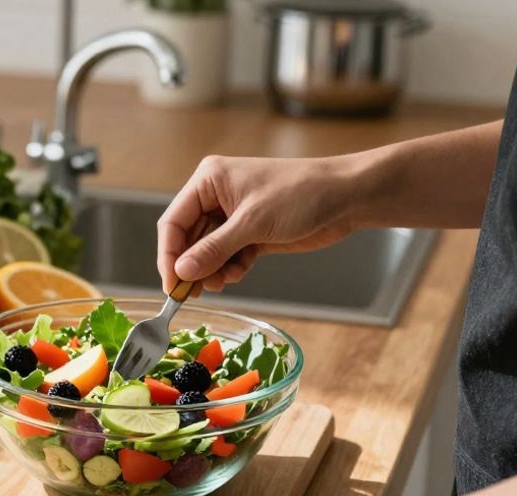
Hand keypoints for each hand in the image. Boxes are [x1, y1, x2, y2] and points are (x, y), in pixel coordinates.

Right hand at [157, 155, 357, 293]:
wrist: (347, 197)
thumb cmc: (301, 194)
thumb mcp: (252, 223)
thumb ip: (214, 249)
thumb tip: (181, 271)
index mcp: (209, 181)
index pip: (174, 222)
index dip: (169, 255)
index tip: (172, 284)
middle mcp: (216, 196)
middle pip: (188, 239)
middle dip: (191, 266)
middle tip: (192, 293)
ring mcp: (234, 215)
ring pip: (207, 251)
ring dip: (211, 270)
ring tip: (222, 282)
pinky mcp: (251, 232)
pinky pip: (227, 256)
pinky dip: (229, 268)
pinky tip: (238, 273)